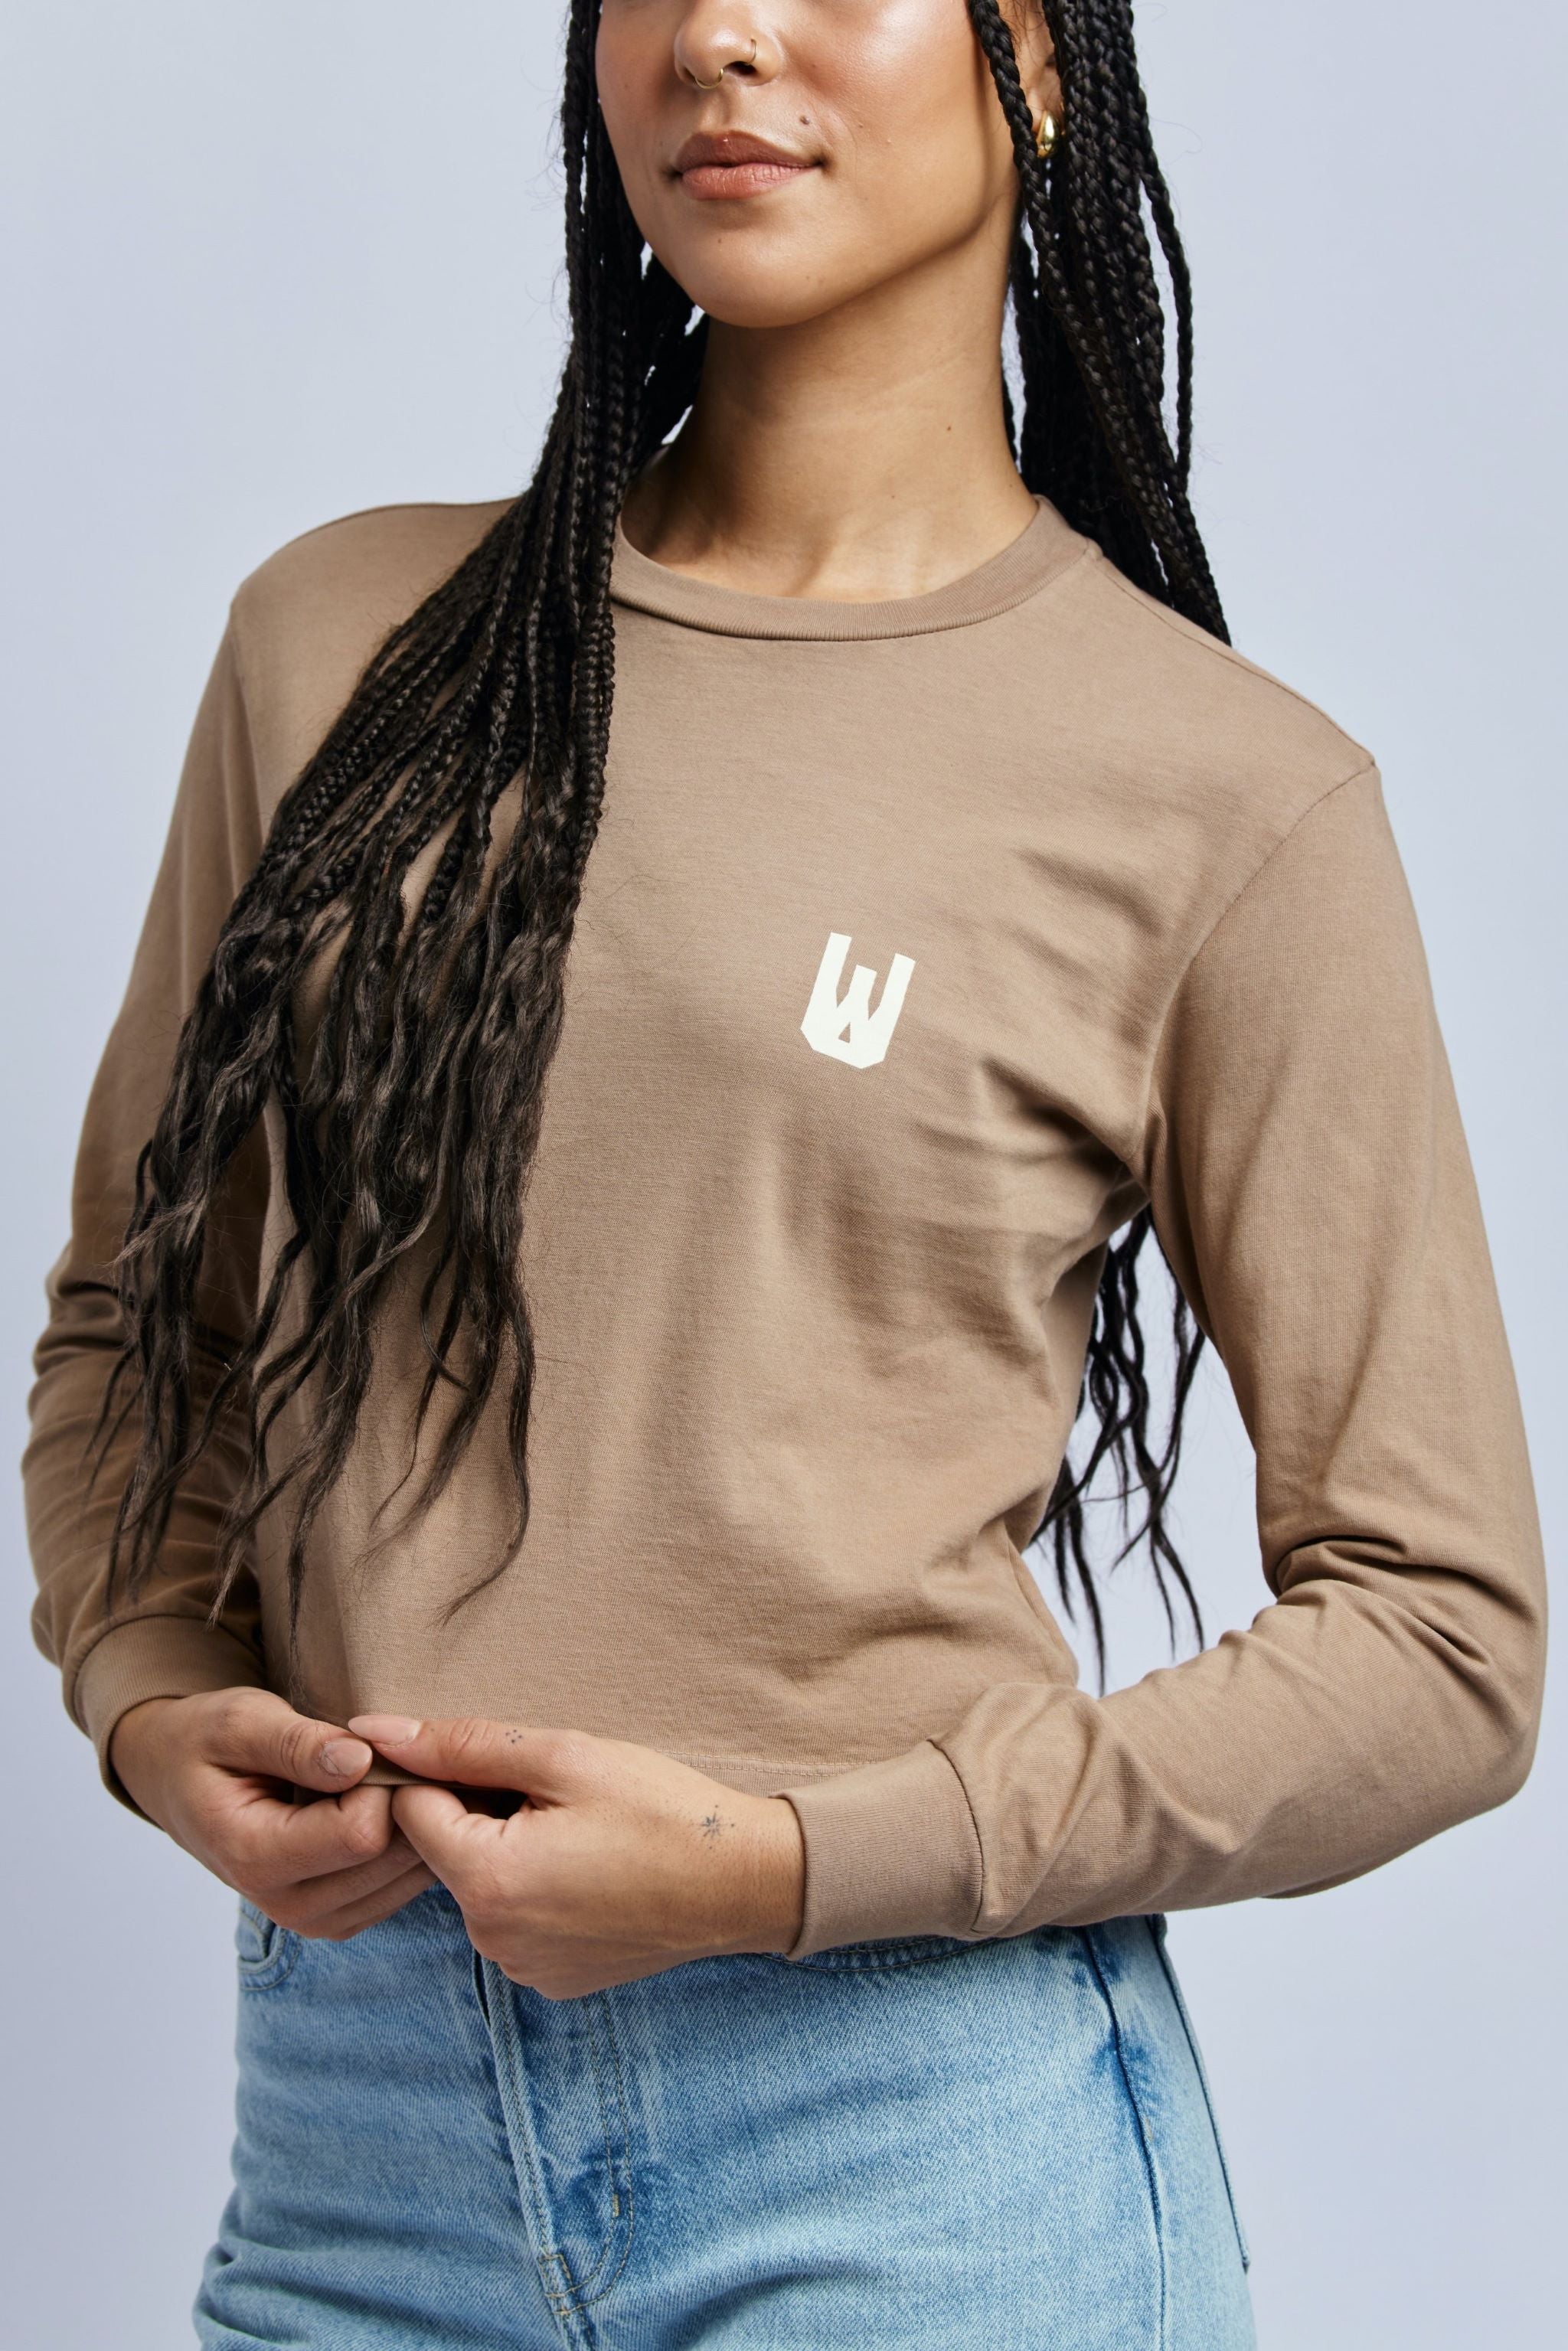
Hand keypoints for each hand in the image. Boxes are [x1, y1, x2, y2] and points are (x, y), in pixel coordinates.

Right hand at [109, 1688, 435, 1939]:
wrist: (177, 1780)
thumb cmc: (205, 1743)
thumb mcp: (239, 1722)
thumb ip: (297, 1743)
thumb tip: (360, 1760)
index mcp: (255, 1858)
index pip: (360, 1833)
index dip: (384, 1780)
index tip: (375, 1742)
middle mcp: (287, 1904)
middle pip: (391, 1860)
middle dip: (408, 1800)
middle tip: (396, 1754)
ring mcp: (315, 1918)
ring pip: (407, 1877)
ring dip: (416, 1823)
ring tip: (388, 1776)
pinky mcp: (338, 1916)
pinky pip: (403, 1887)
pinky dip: (411, 1844)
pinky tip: (389, 1806)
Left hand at [347, 1714, 805, 1998]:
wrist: (745, 1881)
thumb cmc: (661, 1809)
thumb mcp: (563, 1756)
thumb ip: (463, 1744)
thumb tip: (373, 1733)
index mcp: (486, 1880)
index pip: (410, 1810)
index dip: (446, 1771)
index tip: (499, 1759)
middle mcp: (491, 1938)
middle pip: (445, 1850)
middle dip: (480, 1811)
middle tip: (555, 1791)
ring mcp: (522, 1967)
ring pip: (481, 1884)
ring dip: (509, 1849)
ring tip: (581, 1830)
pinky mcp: (552, 1979)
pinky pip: (516, 1920)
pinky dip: (537, 1889)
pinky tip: (591, 1869)